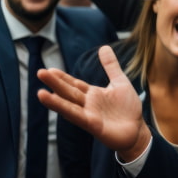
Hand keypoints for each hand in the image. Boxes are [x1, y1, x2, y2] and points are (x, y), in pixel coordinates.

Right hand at [38, 46, 149, 160]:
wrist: (138, 130)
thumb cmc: (128, 109)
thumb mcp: (120, 82)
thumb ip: (111, 66)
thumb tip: (104, 47)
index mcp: (92, 94)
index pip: (74, 84)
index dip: (62, 77)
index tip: (49, 69)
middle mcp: (88, 104)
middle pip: (69, 92)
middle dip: (55, 83)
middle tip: (40, 72)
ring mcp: (89, 114)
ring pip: (69, 105)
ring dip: (55, 101)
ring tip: (39, 93)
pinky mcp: (93, 125)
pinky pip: (78, 117)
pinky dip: (68, 111)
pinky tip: (59, 109)